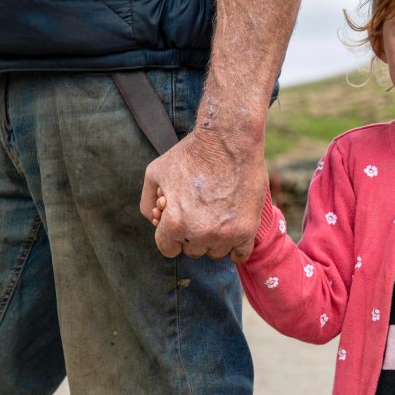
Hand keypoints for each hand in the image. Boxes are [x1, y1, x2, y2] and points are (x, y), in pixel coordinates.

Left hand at [141, 130, 267, 262]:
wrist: (230, 140)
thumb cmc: (191, 154)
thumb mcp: (155, 172)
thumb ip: (147, 203)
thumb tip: (156, 222)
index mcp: (175, 223)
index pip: (168, 249)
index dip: (171, 234)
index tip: (179, 219)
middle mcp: (200, 233)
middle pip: (193, 251)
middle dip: (192, 234)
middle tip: (199, 210)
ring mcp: (226, 234)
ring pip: (215, 253)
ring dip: (214, 240)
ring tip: (216, 214)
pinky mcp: (247, 229)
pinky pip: (240, 255)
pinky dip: (235, 246)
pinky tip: (231, 229)